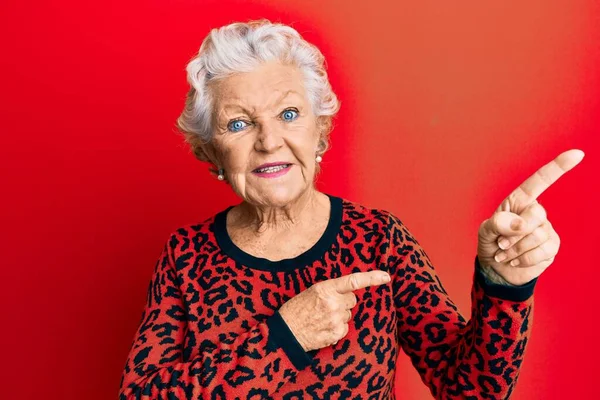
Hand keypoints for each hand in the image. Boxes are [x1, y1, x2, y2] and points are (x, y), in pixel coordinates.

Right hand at [278, 270, 390, 350]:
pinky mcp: (336, 333)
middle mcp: (333, 303)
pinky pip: (345, 328)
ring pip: (348, 314)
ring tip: (322, 318)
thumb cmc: (296, 310)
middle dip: (344, 302)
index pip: (353, 281)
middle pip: (353, 300)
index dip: (372, 278)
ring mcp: (335, 319)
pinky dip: (337, 328)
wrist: (286, 333)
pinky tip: (324, 328)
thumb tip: (348, 291)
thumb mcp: (311, 292)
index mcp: (325, 288)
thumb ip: (330, 290)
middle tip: (328, 306)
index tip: (386, 277)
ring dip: (340, 316)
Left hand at [477, 149, 584, 285]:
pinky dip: (523, 259)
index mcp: (519, 201)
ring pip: (537, 235)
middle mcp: (535, 212)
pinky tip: (515, 260)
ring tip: (504, 253)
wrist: (496, 268)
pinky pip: (542, 251)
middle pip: (536, 214)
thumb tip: (520, 225)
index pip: (540, 181)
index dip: (558, 167)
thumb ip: (498, 223)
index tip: (577, 153)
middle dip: (515, 232)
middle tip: (501, 243)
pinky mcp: (551, 247)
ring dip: (515, 249)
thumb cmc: (491, 243)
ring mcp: (546, 229)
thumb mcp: (485, 231)